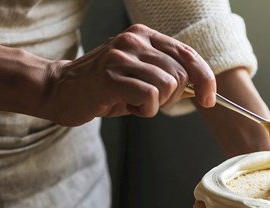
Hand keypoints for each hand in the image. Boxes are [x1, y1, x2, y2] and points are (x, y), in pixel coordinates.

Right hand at [43, 24, 216, 126]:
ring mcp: (121, 56)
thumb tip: (199, 89)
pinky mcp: (111, 77)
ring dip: (155, 105)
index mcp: (144, 35)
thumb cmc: (103, 88)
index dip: (205, 79)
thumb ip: (166, 76)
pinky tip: (127, 106)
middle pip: (181, 74)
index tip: (209, 100)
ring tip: (132, 102)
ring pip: (168, 86)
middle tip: (146, 101)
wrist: (60, 90)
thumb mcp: (139, 76)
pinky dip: (145, 110)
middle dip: (171, 97)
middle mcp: (134, 39)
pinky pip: (150, 97)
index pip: (188, 54)